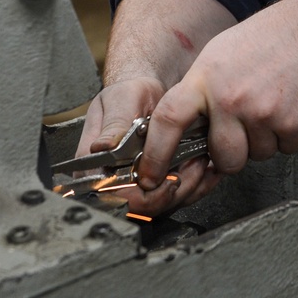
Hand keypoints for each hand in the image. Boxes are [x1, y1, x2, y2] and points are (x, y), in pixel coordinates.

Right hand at [73, 76, 220, 214]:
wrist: (149, 91)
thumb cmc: (129, 93)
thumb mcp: (121, 101)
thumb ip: (113, 124)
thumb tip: (100, 147)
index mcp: (94, 163)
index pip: (109, 195)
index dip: (135, 196)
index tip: (159, 183)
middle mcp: (112, 179)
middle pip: (137, 207)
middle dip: (167, 193)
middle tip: (190, 167)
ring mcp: (135, 184)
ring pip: (159, 207)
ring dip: (185, 188)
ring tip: (199, 161)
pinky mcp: (156, 184)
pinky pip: (174, 198)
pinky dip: (193, 186)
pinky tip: (203, 168)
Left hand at [134, 0, 297, 191]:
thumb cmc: (266, 39)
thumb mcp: (219, 54)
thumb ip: (201, 92)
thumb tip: (186, 132)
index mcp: (205, 78)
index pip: (168, 121)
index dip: (155, 154)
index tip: (150, 175)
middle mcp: (230, 99)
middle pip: (222, 157)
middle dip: (232, 151)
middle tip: (244, 124)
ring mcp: (262, 114)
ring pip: (256, 156)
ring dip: (263, 140)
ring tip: (270, 104)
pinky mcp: (293, 125)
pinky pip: (284, 149)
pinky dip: (287, 135)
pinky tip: (289, 106)